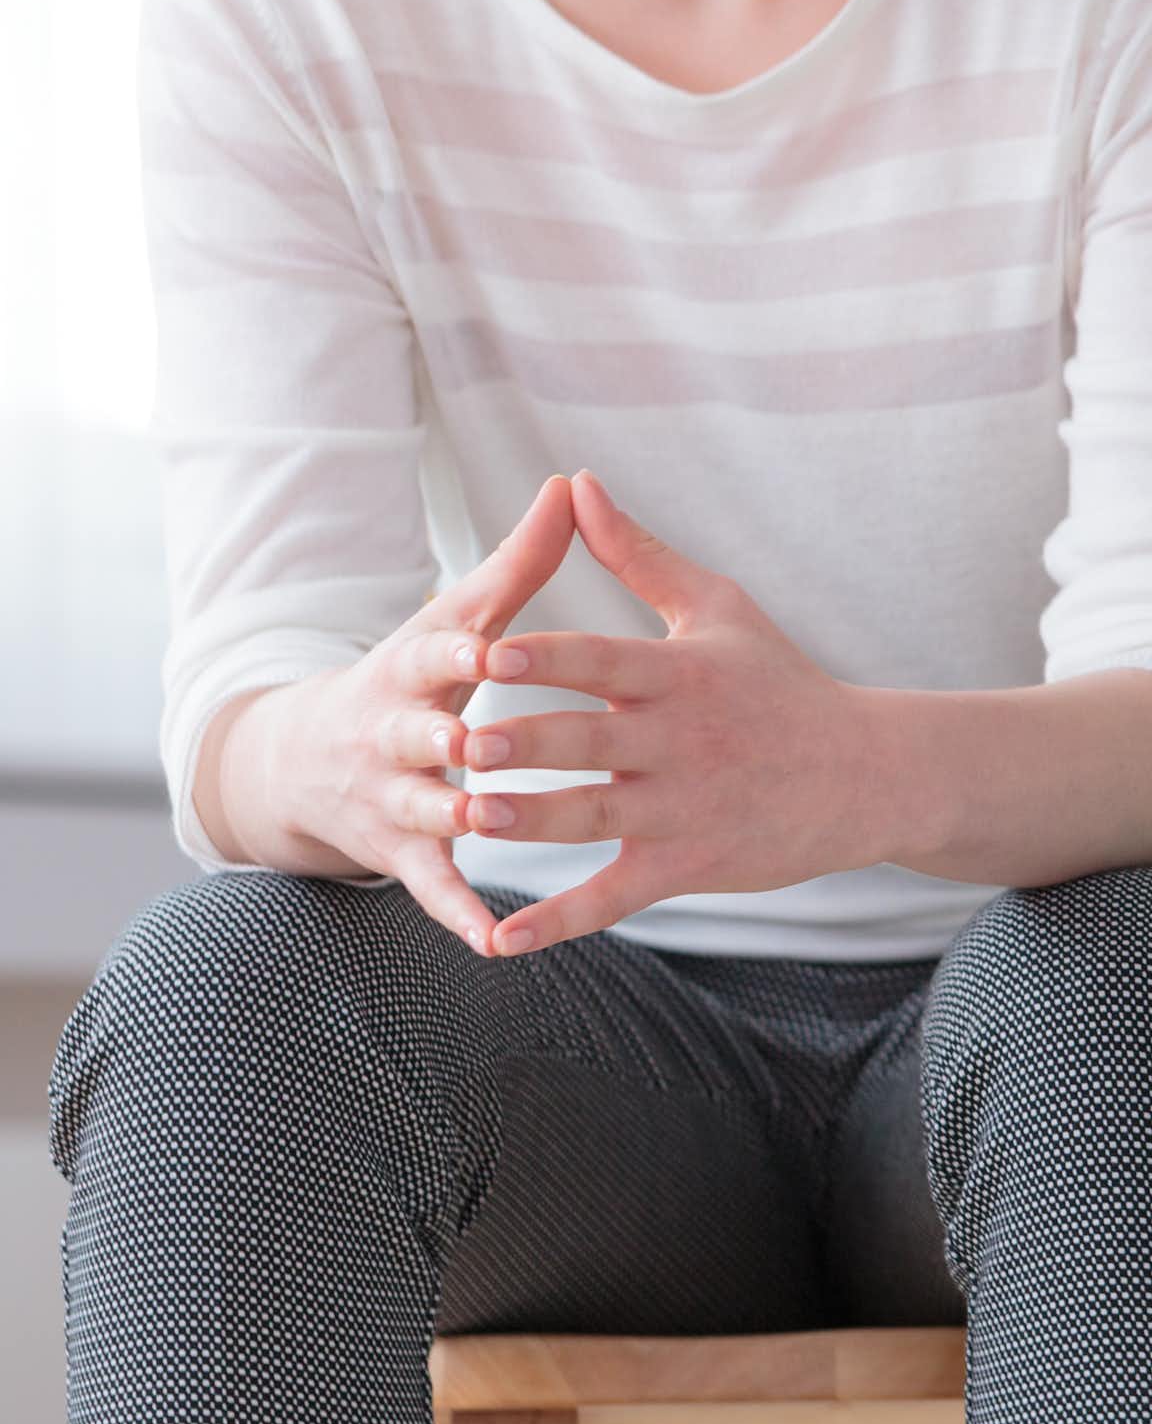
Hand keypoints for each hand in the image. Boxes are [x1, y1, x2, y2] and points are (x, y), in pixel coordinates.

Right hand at [254, 475, 577, 957]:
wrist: (304, 760)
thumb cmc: (414, 674)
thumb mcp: (454, 616)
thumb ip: (519, 561)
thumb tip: (574, 482)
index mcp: (412, 669)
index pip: (433, 654)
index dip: (460, 651)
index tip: (493, 647)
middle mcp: (391, 734)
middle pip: (417, 735)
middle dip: (444, 738)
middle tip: (481, 743)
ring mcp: (392, 798)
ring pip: (424, 809)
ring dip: (453, 816)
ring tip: (490, 821)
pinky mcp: (401, 855)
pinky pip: (432, 888)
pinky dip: (460, 913)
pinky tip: (495, 941)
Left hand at [463, 471, 872, 957]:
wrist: (865, 773)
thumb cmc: (782, 681)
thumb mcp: (719, 607)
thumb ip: (638, 553)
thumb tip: (576, 485)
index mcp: (682, 674)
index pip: (605, 660)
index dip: (549, 657)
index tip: (491, 652)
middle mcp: (681, 740)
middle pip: (593, 740)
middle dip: (530, 742)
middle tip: (466, 740)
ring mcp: (684, 808)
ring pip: (596, 816)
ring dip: (533, 821)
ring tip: (471, 819)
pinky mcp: (687, 865)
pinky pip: (614, 896)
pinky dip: (559, 921)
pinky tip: (501, 940)